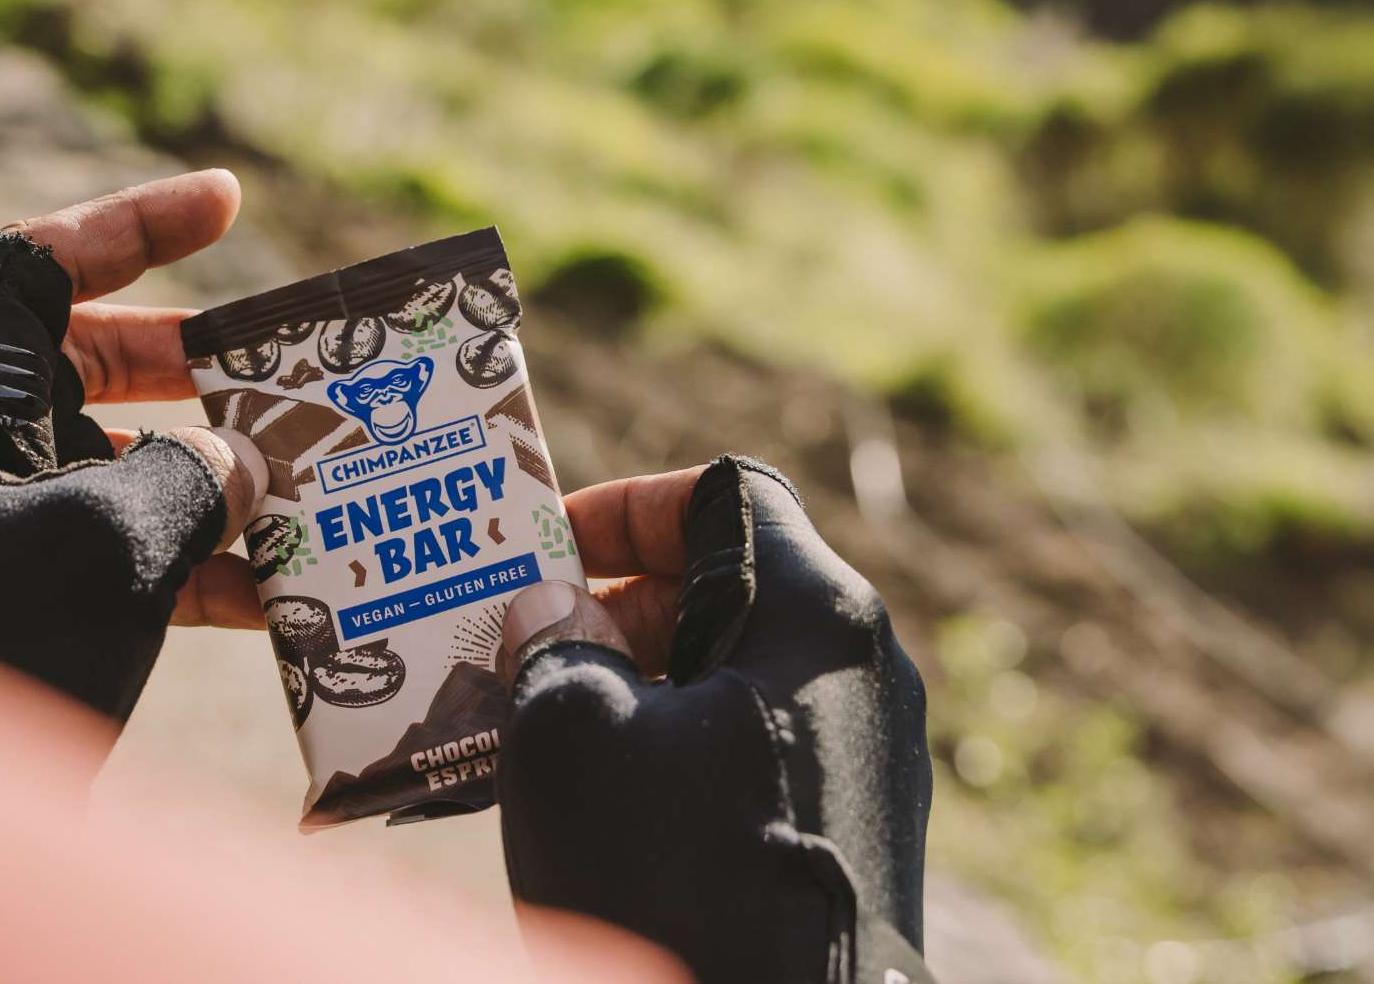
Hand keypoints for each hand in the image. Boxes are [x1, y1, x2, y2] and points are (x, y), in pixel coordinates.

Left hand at [0, 171, 265, 723]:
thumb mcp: (106, 545)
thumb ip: (193, 478)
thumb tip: (244, 466)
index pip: (35, 264)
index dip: (137, 223)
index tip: (230, 202)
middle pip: (96, 358)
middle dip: (209, 367)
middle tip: (300, 368)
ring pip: (127, 458)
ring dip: (226, 473)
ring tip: (320, 482)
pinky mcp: (23, 596)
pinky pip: (129, 544)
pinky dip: (208, 560)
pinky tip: (290, 590)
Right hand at [494, 457, 933, 983]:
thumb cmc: (685, 880)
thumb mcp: (575, 741)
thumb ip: (553, 648)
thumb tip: (555, 611)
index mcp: (818, 615)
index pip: (724, 493)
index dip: (625, 506)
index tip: (543, 552)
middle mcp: (860, 673)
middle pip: (724, 588)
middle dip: (608, 609)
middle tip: (512, 648)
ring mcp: (860, 758)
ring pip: (727, 680)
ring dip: (625, 690)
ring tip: (526, 732)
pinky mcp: (846, 831)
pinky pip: (744, 754)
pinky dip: (666, 756)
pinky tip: (588, 804)